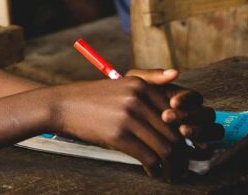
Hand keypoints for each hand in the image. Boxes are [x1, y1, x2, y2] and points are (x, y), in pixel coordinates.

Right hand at [50, 76, 188, 178]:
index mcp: (141, 85)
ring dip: (173, 166)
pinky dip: (156, 169)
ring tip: (171, 174)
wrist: (61, 105)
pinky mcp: (118, 135)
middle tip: (182, 167)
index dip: (186, 135)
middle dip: (182, 155)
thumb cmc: (92, 98)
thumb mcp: (121, 83)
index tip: (185, 148)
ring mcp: (128, 116)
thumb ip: (150, 79)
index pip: (178, 114)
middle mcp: (137, 98)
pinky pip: (149, 157)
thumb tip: (177, 73)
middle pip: (174, 133)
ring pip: (165, 148)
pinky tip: (153, 173)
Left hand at [126, 68, 222, 149]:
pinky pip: (208, 148)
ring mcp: (198, 131)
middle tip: (169, 117)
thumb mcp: (136, 85)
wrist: (120, 117)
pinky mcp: (196, 147)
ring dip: (200, 131)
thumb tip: (175, 72)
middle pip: (206, 114)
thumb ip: (153, 76)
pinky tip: (187, 147)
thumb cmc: (130, 100)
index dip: (187, 100)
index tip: (173, 102)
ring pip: (213, 130)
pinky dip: (202, 147)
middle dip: (191, 116)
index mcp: (184, 98)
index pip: (195, 97)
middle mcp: (194, 114)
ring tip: (181, 131)